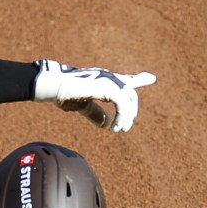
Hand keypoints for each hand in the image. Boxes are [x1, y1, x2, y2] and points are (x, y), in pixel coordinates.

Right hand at [33, 59, 155, 131]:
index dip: (139, 79)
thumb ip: (96, 113)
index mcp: (104, 80)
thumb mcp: (83, 106)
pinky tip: (114, 127)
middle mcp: (109, 77)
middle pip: (130, 93)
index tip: (151, 78)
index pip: (126, 80)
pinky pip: (122, 103)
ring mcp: (108, 80)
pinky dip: (122, 117)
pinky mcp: (106, 86)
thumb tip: (106, 123)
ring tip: (119, 130)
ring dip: (127, 117)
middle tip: (124, 128)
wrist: (55, 87)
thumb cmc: (64, 95)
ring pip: (129, 99)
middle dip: (131, 111)